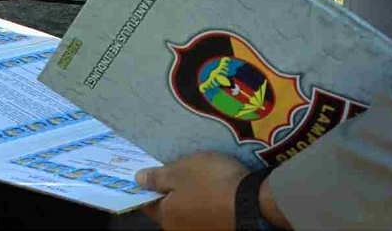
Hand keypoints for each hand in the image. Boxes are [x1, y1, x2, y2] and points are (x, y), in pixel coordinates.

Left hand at [136, 152, 259, 229]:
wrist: (254, 200)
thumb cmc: (210, 182)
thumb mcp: (179, 171)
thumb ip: (156, 177)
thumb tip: (137, 180)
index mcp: (166, 217)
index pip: (147, 202)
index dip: (145, 186)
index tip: (145, 170)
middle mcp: (181, 229)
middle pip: (167, 206)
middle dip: (167, 188)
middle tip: (171, 167)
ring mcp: (202, 229)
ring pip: (186, 208)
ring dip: (187, 193)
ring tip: (192, 172)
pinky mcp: (219, 226)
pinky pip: (204, 209)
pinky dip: (203, 198)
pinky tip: (210, 184)